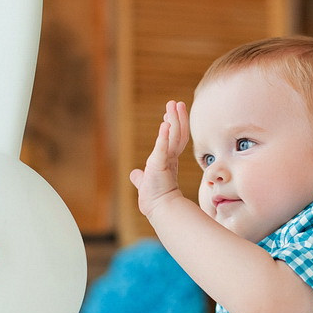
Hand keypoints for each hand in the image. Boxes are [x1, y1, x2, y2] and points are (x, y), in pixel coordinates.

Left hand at [129, 100, 189, 217]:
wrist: (159, 210)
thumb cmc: (154, 200)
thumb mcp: (144, 184)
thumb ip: (140, 177)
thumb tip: (134, 174)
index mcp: (168, 161)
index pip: (173, 140)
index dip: (174, 127)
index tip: (170, 116)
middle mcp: (170, 159)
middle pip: (177, 134)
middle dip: (178, 118)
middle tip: (177, 103)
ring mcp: (166, 161)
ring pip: (173, 136)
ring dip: (174, 120)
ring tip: (174, 105)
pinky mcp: (160, 164)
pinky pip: (163, 147)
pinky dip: (164, 136)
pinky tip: (165, 124)